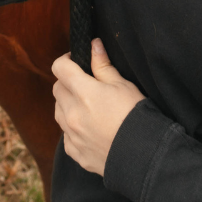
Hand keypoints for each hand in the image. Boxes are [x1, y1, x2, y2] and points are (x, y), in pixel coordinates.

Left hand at [51, 39, 146, 175]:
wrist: (144, 156)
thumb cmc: (136, 116)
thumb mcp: (124, 85)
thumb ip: (103, 66)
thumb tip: (93, 45)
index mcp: (84, 93)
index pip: (60, 68)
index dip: (66, 60)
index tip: (75, 61)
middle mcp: (72, 114)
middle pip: (57, 89)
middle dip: (67, 83)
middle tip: (85, 84)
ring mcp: (71, 135)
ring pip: (58, 112)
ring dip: (67, 105)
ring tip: (88, 108)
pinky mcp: (75, 152)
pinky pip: (66, 135)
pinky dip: (73, 129)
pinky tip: (90, 129)